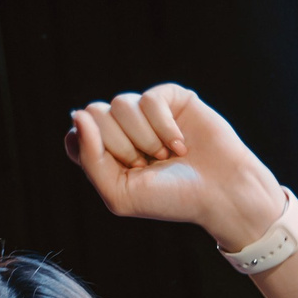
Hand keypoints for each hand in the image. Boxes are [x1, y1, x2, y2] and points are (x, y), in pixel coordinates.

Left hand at [66, 85, 287, 250]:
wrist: (221, 193)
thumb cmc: (171, 199)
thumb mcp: (119, 193)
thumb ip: (89, 158)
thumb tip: (78, 113)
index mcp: (106, 152)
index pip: (77, 134)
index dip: (94, 149)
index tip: (120, 169)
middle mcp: (123, 128)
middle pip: (95, 114)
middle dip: (121, 145)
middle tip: (148, 165)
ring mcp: (146, 112)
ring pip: (120, 104)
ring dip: (144, 138)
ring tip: (166, 156)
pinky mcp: (171, 98)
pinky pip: (149, 99)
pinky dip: (163, 126)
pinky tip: (180, 145)